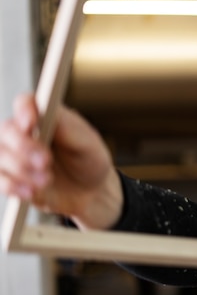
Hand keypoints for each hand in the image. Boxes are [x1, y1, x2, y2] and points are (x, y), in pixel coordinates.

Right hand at [0, 93, 122, 229]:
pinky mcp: (11, 178)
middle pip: (6, 130)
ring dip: (20, 169)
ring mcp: (14, 155)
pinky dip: (12, 186)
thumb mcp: (88, 143)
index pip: (24, 103)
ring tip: (47, 180)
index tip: (31, 124)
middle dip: (24, 147)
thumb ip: (68, 128)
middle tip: (46, 161)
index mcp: (45, 116)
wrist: (91, 192)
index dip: (24, 110)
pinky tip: (31, 192)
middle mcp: (24, 133)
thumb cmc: (90, 161)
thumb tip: (51, 111)